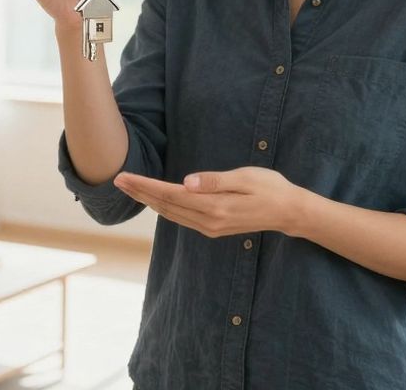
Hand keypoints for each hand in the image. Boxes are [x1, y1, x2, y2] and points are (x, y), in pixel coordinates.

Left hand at [113, 167, 307, 237]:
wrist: (288, 212)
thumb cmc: (269, 188)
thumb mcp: (244, 178)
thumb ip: (214, 181)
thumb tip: (186, 182)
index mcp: (215, 206)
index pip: (170, 194)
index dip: (145, 185)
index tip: (125, 177)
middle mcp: (209, 221)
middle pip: (165, 205)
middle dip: (140, 192)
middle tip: (117, 180)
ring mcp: (210, 227)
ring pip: (171, 214)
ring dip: (148, 201)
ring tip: (130, 188)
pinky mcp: (213, 228)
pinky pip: (181, 218)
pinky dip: (164, 208)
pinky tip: (155, 200)